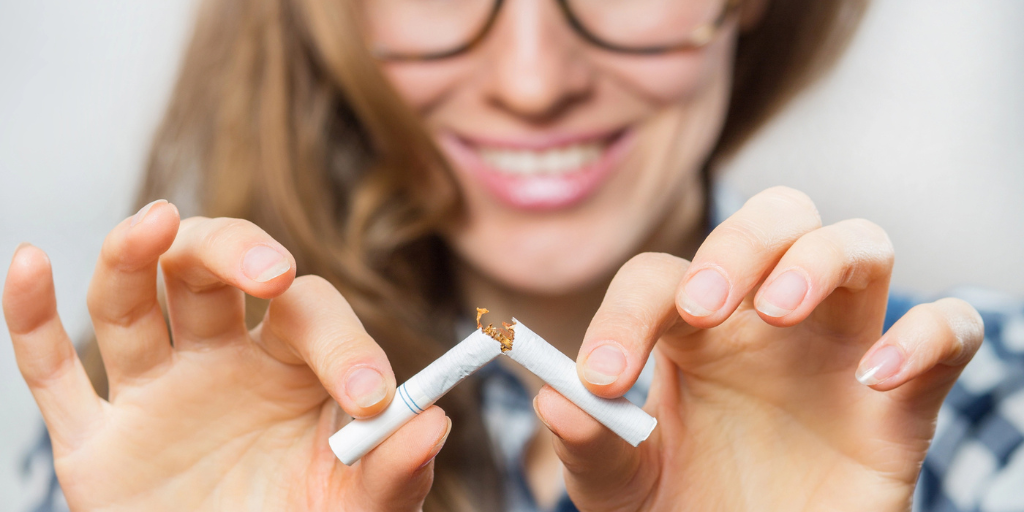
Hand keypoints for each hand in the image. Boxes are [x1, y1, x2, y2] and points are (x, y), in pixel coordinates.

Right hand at [3, 201, 449, 510]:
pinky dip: (30, 316)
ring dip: (135, 254)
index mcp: (292, 367)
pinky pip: (50, 369)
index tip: (371, 398)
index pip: (310, 313)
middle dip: (236, 253)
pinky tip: (30, 263)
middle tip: (271, 271)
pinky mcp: (94, 438)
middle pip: (211, 269)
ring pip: (129, 300)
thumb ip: (397, 466)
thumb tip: (436, 420)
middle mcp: (219, 361)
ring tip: (155, 223)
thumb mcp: (363, 506)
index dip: (343, 343)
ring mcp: (153, 393)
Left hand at [535, 187, 983, 510]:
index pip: (660, 277)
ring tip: (780, 313)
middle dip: (740, 242)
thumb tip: (555, 397)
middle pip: (774, 218)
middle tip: (706, 305)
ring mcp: (839, 349)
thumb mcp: (624, 487)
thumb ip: (591, 443)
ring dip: (820, 259)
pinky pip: (945, 331)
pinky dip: (924, 335)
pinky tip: (873, 376)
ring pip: (859, 243)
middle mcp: (767, 321)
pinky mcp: (901, 397)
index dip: (626, 314)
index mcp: (691, 331)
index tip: (605, 378)